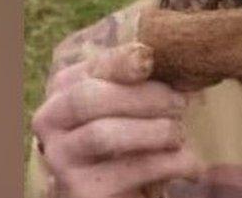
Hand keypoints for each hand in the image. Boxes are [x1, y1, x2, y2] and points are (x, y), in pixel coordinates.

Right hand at [31, 43, 202, 197]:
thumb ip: (140, 82)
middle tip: (180, 102)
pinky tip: (192, 165)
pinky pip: (128, 170)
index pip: (90, 68)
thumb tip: (172, 60)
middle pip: (89, 97)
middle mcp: (50, 121)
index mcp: (63, 90)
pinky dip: (168, 164)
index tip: (149, 57)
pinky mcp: (81, 191)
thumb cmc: (130, 140)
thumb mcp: (129, 105)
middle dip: (141, 96)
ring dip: (153, 130)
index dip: (120, 61)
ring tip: (180, 135)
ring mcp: (60, 158)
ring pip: (103, 134)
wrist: (119, 192)